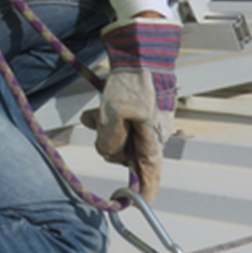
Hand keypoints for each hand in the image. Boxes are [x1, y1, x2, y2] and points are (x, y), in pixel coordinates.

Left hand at [93, 16, 179, 200]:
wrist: (142, 48)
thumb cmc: (133, 81)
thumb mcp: (115, 114)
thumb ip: (111, 140)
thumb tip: (110, 152)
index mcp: (154, 139)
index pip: (151, 174)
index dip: (143, 193)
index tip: (132, 204)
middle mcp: (154, 133)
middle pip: (128, 155)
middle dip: (111, 147)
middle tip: (101, 128)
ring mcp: (147, 120)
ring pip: (120, 136)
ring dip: (105, 128)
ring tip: (98, 112)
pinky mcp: (139, 107)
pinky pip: (119, 120)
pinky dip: (106, 116)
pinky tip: (99, 104)